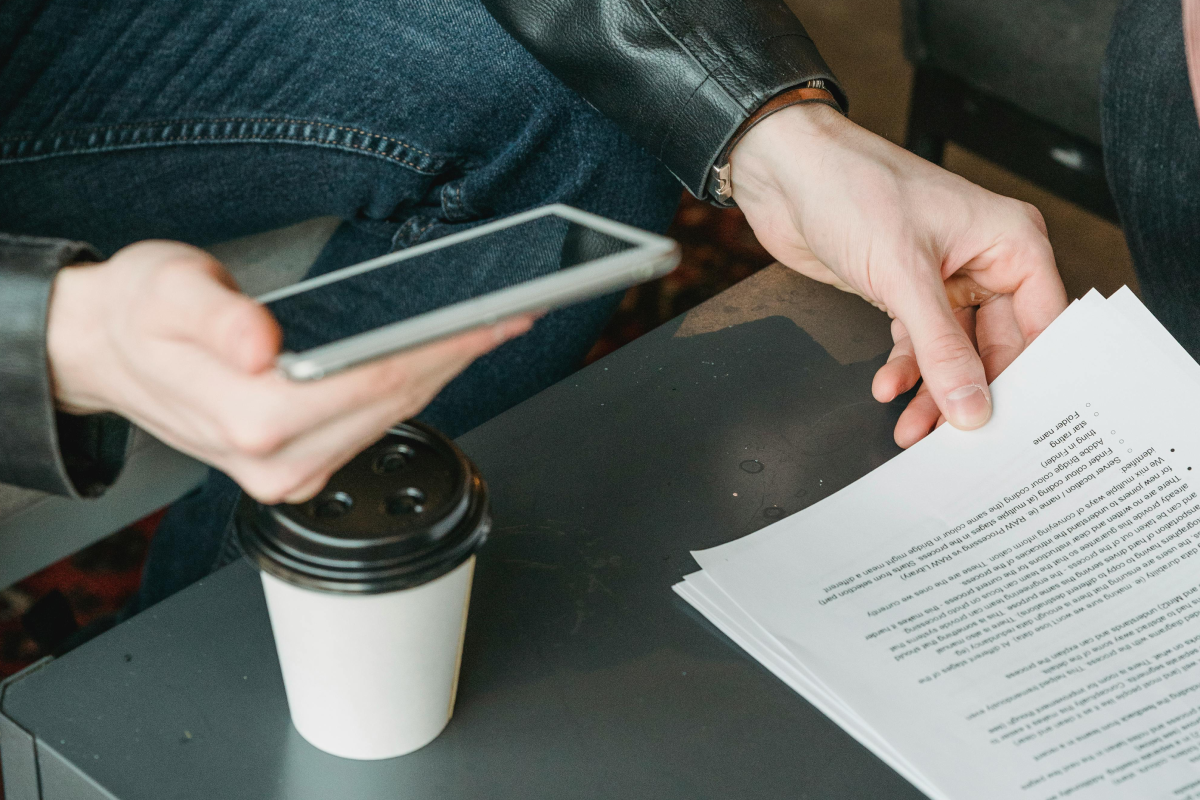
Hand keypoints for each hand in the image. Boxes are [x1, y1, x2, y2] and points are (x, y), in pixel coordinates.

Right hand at [47, 240, 531, 502]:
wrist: (111, 350)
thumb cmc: (139, 313)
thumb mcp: (165, 290)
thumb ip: (215, 318)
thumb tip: (261, 345)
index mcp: (249, 419)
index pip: (370, 383)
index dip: (435, 349)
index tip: (488, 320)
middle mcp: (274, 462)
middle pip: (393, 404)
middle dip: (457, 356)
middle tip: (511, 314)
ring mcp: (288, 474)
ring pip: (392, 420)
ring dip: (443, 374)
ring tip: (488, 330)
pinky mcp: (298, 468)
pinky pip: (374, 427)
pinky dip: (412, 390)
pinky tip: (436, 357)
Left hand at [729, 103, 1067, 446]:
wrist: (786, 173)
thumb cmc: (853, 188)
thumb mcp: (905, 276)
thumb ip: (941, 348)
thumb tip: (971, 405)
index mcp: (1010, 241)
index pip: (1043, 323)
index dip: (1034, 375)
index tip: (1020, 423)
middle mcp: (985, 260)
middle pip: (998, 346)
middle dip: (973, 392)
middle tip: (958, 441)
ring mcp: (944, 279)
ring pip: (954, 353)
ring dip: (933, 391)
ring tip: (910, 429)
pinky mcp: (905, 292)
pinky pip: (918, 344)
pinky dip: (904, 369)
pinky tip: (887, 388)